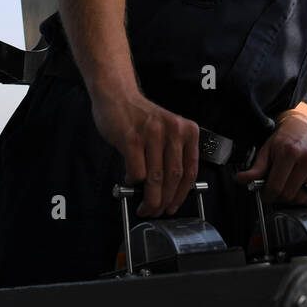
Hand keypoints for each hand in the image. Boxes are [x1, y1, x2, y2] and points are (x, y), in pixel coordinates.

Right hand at [90, 88, 198, 216]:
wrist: (117, 96)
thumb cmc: (141, 117)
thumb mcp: (167, 131)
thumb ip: (172, 155)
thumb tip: (171, 190)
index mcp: (187, 130)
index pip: (189, 170)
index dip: (182, 194)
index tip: (174, 206)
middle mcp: (173, 130)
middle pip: (173, 177)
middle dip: (164, 201)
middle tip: (156, 211)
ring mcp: (152, 134)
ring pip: (155, 178)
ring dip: (150, 198)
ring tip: (144, 206)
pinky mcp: (132, 138)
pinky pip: (136, 170)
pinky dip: (133, 182)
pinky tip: (130, 181)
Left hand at [234, 110, 306, 205]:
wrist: (303, 129)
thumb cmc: (285, 140)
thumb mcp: (266, 151)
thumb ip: (255, 169)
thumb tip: (241, 179)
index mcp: (290, 153)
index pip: (276, 187)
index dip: (267, 195)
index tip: (266, 194)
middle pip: (288, 195)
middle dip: (278, 197)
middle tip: (275, 189)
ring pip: (301, 199)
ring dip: (291, 198)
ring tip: (286, 186)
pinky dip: (303, 197)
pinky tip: (297, 186)